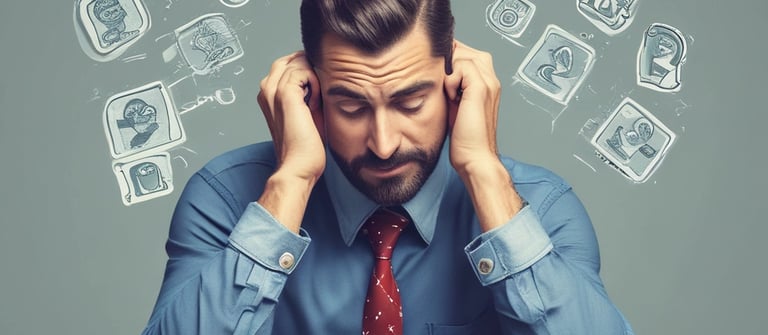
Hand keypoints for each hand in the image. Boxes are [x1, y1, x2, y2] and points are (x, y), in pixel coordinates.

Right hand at [256, 51, 324, 231]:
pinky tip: (316, 102)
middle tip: (320, 92)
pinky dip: (316, 82)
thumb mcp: (307, 111)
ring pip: (298, 61)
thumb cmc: (305, 145)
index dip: (308, 71)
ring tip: (317, 101)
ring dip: (314, 77)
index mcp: (269, 93)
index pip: (288, 64)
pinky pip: (303, 69)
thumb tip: (322, 74)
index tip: (318, 93)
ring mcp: (273, 90)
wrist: (299, 166)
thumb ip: (308, 91)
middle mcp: (266, 88)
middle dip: (310, 68)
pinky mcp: (284, 94)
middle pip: (291, 58)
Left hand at [444, 41, 500, 173]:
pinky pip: (461, 66)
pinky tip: (452, 98)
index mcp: (487, 83)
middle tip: (445, 88)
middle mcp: (491, 79)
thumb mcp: (455, 104)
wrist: (475, 157)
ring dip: (449, 73)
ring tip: (450, 95)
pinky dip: (451, 80)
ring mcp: (489, 82)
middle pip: (466, 50)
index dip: (451, 61)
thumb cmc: (464, 137)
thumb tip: (437, 70)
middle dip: (449, 63)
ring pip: (463, 55)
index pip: (468, 53)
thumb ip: (451, 85)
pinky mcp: (481, 88)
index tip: (441, 80)